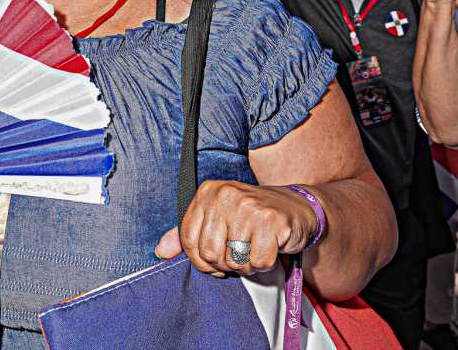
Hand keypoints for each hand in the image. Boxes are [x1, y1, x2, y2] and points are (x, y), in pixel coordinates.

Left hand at [154, 181, 315, 276]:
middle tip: (238, 253)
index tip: (216, 257)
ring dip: (246, 264)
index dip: (200, 259)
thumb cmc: (252, 216)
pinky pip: (258, 262)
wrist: (297, 207)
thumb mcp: (216, 218)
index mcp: (208, 192)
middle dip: (224, 263)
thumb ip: (187, 234)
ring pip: (234, 260)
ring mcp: (250, 207)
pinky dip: (264, 263)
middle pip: (209, 253)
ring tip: (254, 247)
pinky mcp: (272, 222)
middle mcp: (226, 195)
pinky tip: (269, 246)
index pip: (188, 240)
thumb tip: (160, 251)